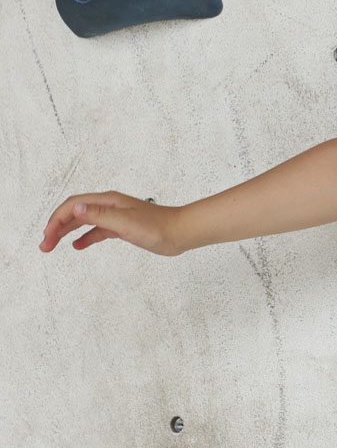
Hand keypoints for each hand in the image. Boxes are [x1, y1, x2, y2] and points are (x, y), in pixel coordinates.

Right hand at [39, 191, 186, 255]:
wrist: (181, 232)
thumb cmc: (158, 227)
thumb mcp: (125, 222)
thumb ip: (100, 215)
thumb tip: (76, 208)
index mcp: (106, 201)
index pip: (73, 206)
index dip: (57, 219)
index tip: (47, 236)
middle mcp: (108, 206)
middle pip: (74, 213)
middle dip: (56, 227)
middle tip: (44, 246)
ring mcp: (115, 216)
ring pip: (84, 222)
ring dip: (67, 232)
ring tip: (53, 245)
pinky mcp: (123, 228)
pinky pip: (97, 231)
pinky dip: (85, 237)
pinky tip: (78, 246)